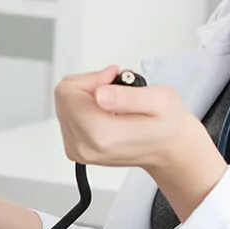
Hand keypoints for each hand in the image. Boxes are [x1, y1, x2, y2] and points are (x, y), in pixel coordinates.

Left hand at [54, 66, 226, 219]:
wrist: (166, 148)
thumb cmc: (165, 124)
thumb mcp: (160, 100)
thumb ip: (128, 96)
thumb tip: (99, 94)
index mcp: (101, 135)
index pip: (68, 92)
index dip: (91, 78)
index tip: (113, 80)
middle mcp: (83, 146)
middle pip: (63, 96)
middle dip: (88, 84)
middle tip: (115, 88)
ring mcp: (76, 150)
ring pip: (64, 103)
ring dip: (86, 94)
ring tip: (114, 100)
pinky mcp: (74, 148)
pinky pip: (66, 115)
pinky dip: (84, 106)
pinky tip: (106, 111)